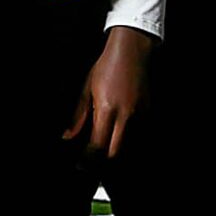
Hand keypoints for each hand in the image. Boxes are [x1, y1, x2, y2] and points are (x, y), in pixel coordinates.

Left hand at [67, 26, 151, 159]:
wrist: (131, 52)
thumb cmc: (107, 67)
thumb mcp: (86, 89)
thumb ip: (78, 116)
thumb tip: (68, 136)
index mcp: (107, 109)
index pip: (98, 145)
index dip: (88, 159)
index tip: (81, 164)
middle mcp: (126, 116)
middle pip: (115, 153)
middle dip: (102, 162)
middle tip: (92, 163)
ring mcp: (140, 116)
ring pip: (129, 148)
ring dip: (116, 154)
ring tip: (105, 153)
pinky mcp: (148, 113)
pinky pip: (139, 137)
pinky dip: (128, 144)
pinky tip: (119, 140)